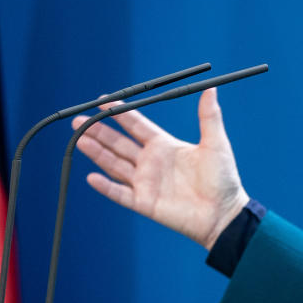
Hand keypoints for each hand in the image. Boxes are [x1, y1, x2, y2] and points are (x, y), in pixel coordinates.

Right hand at [73, 87, 248, 249]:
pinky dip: (106, 187)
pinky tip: (91, 177)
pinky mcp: (144, 203)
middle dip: (98, 131)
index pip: (136, 125)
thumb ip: (209, 117)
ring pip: (114, 164)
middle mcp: (151, 162)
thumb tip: (211, 88)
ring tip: (78, 140)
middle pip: (118, 143)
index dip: (120, 112)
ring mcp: (146, 183)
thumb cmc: (223, 179)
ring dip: (96, 153)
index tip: (103, 101)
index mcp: (164, 145)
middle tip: (79, 120)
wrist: (224, 214)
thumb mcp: (216, 144)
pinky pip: (120, 194)